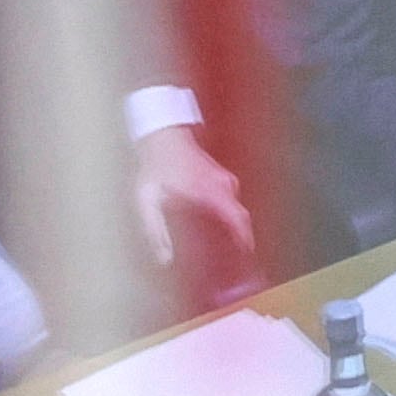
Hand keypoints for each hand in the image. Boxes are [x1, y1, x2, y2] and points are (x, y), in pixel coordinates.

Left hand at [132, 123, 256, 288]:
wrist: (163, 135)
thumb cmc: (156, 166)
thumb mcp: (148, 201)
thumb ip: (155, 231)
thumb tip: (164, 258)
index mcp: (208, 191)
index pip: (238, 218)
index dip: (245, 239)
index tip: (247, 254)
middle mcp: (221, 185)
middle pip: (240, 216)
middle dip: (241, 238)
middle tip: (236, 259)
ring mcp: (224, 180)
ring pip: (236, 209)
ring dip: (233, 226)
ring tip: (227, 246)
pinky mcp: (221, 178)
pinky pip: (231, 202)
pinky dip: (229, 216)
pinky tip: (218, 226)